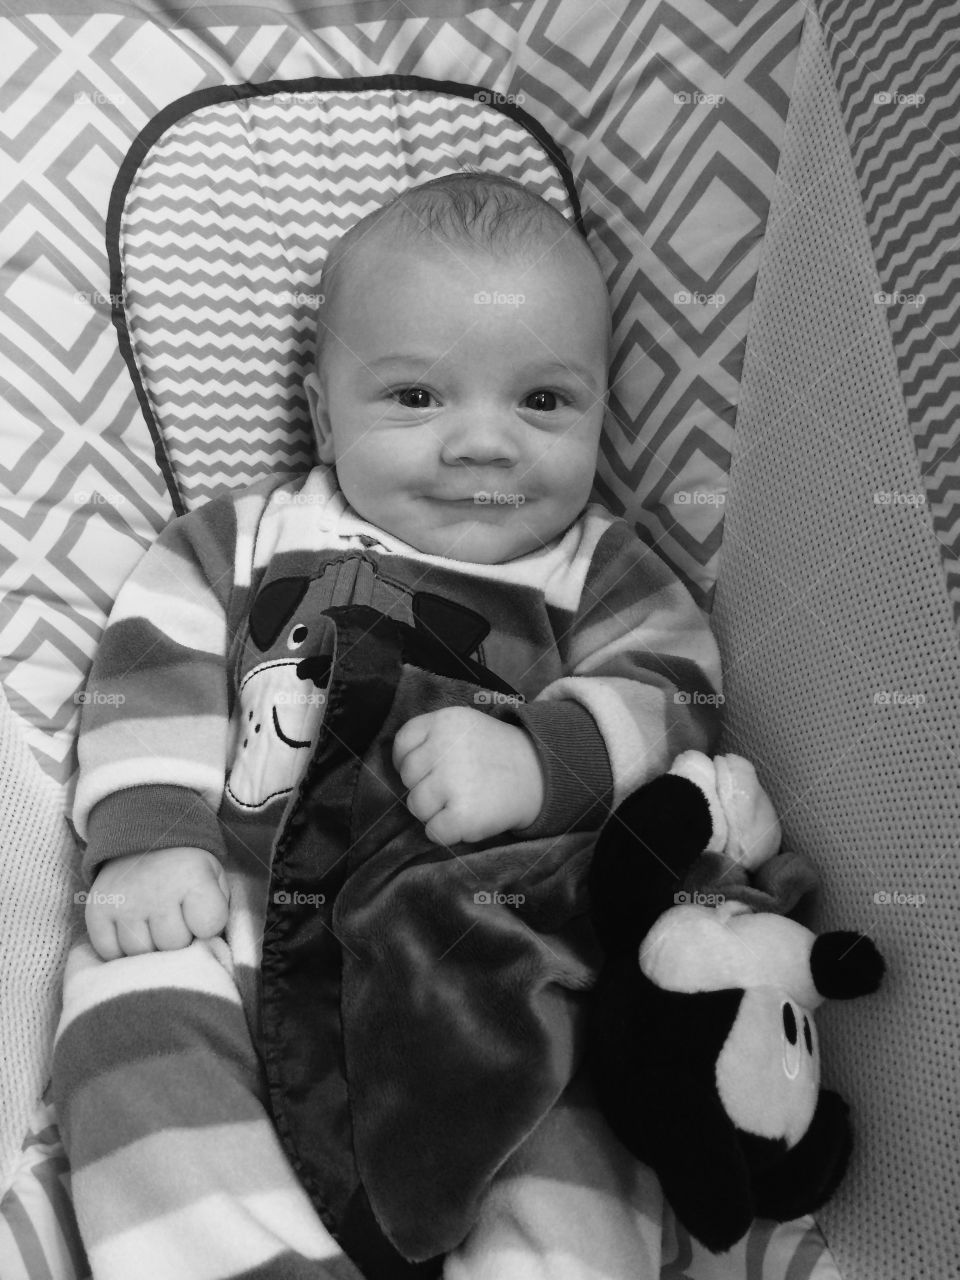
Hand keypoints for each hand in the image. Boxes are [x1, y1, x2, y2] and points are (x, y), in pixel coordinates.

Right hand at [84, 846, 229, 960]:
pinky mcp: (97, 912)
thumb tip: (208, 951)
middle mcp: (155, 890)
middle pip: (174, 945)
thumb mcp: (213, 878)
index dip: (208, 925)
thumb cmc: (185, 870)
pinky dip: (122, 949)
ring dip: (150, 945)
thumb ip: (219, 913)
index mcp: (191, 877)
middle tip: (175, 917)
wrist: (141, 840)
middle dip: (178, 937)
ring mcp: (124, 903)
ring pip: (142, 953)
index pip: (209, 926)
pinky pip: (111, 953)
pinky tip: (132, 929)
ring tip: (153, 923)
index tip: (201, 912)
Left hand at [392, 706, 544, 845]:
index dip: (407, 761)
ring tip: (461, 802)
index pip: (402, 744)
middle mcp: (445, 748)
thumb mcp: (464, 726)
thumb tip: (398, 766)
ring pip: (416, 806)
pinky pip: (433, 832)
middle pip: (407, 778)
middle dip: (424, 786)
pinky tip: (466, 819)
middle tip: (453, 786)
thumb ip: (431, 737)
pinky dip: (446, 832)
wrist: (540, 774)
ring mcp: (453, 782)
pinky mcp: (463, 814)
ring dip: (434, 811)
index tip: (425, 770)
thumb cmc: (495, 753)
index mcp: (445, 721)